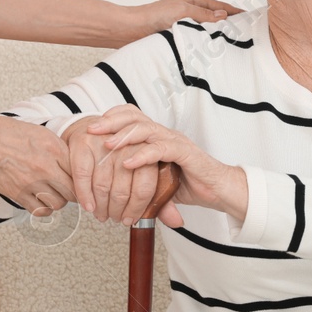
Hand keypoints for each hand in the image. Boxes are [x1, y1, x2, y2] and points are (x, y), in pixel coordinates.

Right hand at [0, 113, 75, 216]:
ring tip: (53, 194)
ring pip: (59, 203)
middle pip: (73, 190)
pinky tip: (41, 201)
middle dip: (74, 192)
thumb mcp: (38, 132)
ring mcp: (31, 182)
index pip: (80, 170)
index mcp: (53, 147)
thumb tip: (72, 162)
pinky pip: (40, 210)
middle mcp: (45, 166)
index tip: (82, 181)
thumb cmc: (3, 132)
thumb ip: (56, 148)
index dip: (83, 177)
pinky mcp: (17, 194)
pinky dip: (44, 209)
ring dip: (59, 201)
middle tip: (70, 191)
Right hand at [62, 115, 184, 227]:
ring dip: (101, 206)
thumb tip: (176, 221)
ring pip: (102, 184)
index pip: (146, 185)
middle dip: (118, 210)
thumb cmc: (127, 156)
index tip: (131, 218)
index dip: (137, 207)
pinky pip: (83, 174)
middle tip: (117, 219)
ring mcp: (105, 141)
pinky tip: (88, 205)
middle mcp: (128, 143)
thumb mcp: (151, 173)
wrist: (99, 131)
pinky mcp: (84, 142)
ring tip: (102, 214)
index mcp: (150, 148)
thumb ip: (163, 197)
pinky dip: (84, 193)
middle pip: (123, 189)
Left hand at [86, 105, 247, 225]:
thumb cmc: (191, 185)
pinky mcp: (185, 154)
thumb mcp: (157, 183)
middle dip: (111, 122)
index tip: (94, 126)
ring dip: (124, 136)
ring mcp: (176, 142)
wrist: (219, 190)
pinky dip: (143, 155)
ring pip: (146, 129)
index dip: (113, 117)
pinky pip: (161, 149)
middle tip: (92, 130)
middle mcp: (165, 134)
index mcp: (158, 137)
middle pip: (135, 117)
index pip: (133, 116)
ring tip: (107, 145)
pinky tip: (128, 163)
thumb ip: (138, 182)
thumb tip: (113, 195)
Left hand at [130, 0, 242, 36]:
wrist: (132, 30)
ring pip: (205, 30)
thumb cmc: (153, 15)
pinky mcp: (178, 37)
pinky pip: (196, 40)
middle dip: (228, 24)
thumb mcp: (182, 10)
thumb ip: (203, 14)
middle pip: (214, 18)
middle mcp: (189, 11)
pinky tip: (211, 51)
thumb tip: (223, 16)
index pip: (218, 6)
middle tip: (244, 33)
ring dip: (216, 36)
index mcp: (191, 0)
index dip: (233, 11)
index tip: (248, 17)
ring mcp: (184, 24)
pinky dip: (205, 44)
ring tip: (231, 44)